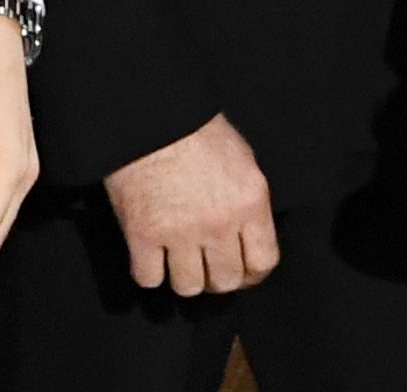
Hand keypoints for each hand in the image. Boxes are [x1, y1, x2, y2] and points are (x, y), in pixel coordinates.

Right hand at [103, 114, 276, 296]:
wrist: (152, 119)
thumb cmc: (198, 131)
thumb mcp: (243, 159)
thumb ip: (248, 201)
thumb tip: (249, 234)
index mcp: (250, 202)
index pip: (264, 262)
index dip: (253, 274)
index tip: (243, 272)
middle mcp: (219, 224)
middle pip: (225, 282)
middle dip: (217, 278)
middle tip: (207, 266)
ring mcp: (180, 233)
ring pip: (188, 287)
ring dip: (183, 277)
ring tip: (179, 261)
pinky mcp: (143, 236)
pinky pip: (149, 279)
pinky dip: (149, 272)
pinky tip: (151, 256)